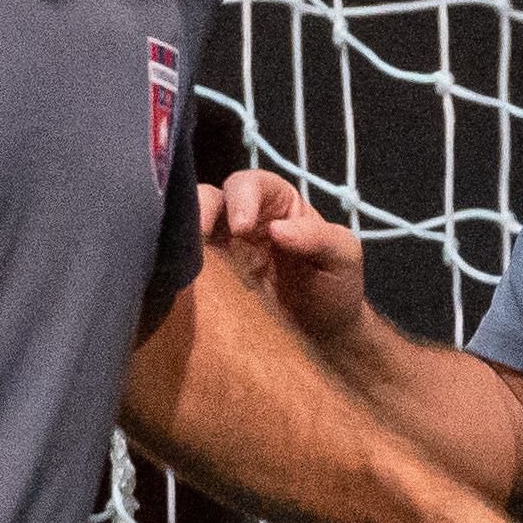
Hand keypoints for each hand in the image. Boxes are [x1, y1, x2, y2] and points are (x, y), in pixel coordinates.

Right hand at [199, 170, 368, 350]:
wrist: (324, 338)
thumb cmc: (336, 286)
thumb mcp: (343, 256)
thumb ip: (318, 237)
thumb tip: (276, 229)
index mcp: (278, 204)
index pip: (252, 184)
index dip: (242, 197)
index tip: (241, 226)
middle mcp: (244, 220)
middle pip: (213, 198)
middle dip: (202, 208)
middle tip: (201, 234)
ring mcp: (223, 251)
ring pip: (190, 227)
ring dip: (183, 235)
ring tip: (183, 256)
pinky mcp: (211, 282)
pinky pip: (188, 266)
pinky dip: (179, 266)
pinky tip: (181, 279)